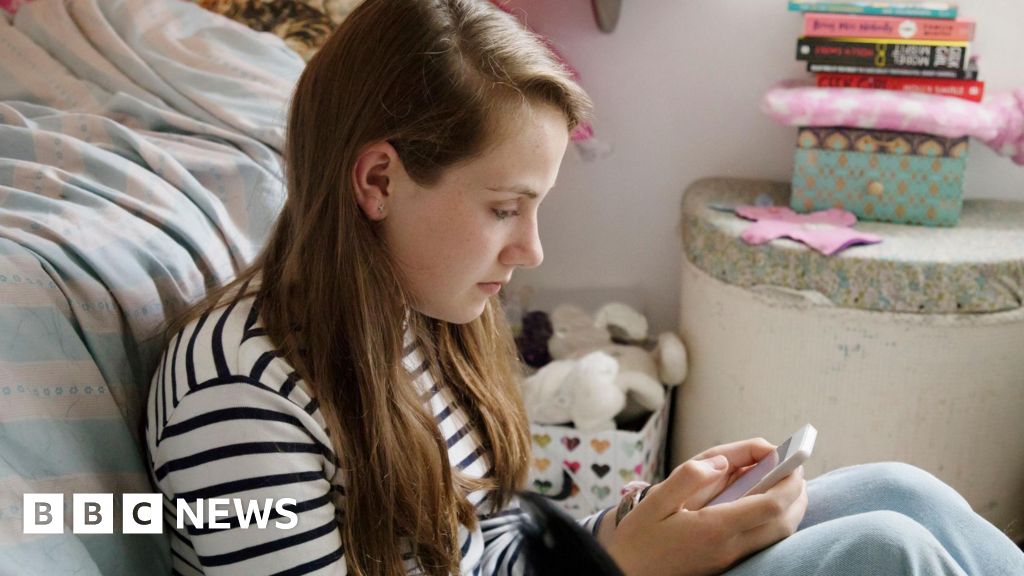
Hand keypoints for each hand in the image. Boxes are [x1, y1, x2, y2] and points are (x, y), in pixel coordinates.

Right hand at [604, 441, 807, 575]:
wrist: (627, 573)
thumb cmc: (639, 537)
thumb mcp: (655, 501)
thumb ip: (687, 478)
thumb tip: (720, 463)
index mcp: (714, 528)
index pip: (770, 505)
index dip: (788, 482)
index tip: (792, 462)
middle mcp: (729, 547)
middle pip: (784, 523)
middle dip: (798, 495)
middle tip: (795, 470)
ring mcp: (730, 558)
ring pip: (778, 536)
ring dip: (791, 510)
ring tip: (786, 484)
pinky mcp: (726, 563)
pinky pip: (764, 542)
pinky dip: (776, 522)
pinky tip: (765, 505)